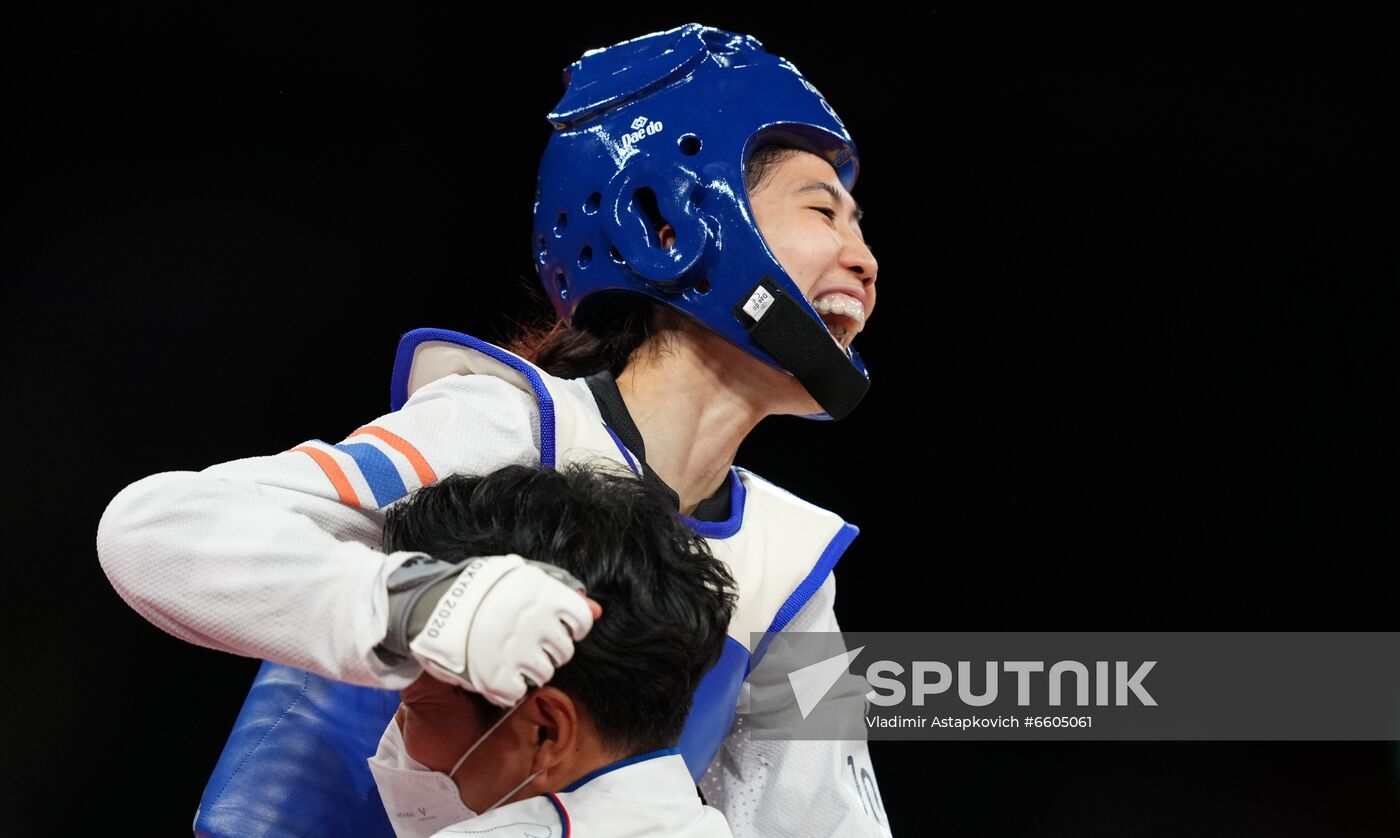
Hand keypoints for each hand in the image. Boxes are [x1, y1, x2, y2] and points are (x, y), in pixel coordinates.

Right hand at [408, 554, 600, 705]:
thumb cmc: (478, 589)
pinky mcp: (494, 676)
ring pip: (544, 674)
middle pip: (564, 652)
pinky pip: (518, 693)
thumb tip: (597, 611)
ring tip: (506, 655)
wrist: (427, 605)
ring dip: (528, 669)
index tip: (552, 627)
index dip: (570, 628)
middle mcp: (532, 621)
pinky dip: (508, 688)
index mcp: (541, 592)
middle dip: (547, 649)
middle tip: (522, 641)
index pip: (580, 621)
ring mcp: (514, 650)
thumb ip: (562, 591)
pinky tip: (495, 672)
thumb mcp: (520, 577)